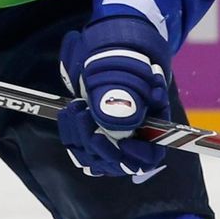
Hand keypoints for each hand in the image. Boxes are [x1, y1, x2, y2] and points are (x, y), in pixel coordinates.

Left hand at [58, 15, 172, 181]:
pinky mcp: (88, 141)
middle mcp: (131, 140)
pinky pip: (78, 149)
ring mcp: (109, 143)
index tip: (123, 141)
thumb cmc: (121, 61)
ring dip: (80, 135)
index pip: (150, 155)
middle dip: (101, 143)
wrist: (103, 57)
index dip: (138, 154)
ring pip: (95, 157)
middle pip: (119, 162)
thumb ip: (126, 91)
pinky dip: (70, 132)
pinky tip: (68, 112)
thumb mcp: (126, 70)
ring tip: (75, 106)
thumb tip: (120, 116)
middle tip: (86, 117)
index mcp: (151, 126)